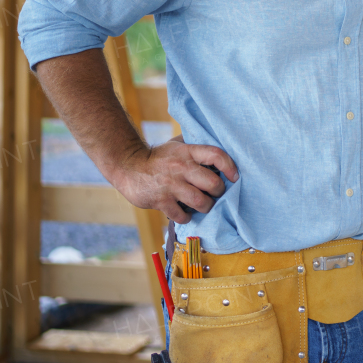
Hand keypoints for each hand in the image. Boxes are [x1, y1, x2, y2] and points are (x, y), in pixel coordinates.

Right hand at [110, 134, 238, 223]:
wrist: (128, 166)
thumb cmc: (158, 157)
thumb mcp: (176, 145)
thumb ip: (195, 146)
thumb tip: (218, 150)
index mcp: (188, 152)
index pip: (216, 155)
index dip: (230, 166)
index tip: (234, 177)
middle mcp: (181, 167)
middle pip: (212, 183)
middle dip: (219, 192)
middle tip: (216, 194)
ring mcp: (170, 185)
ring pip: (200, 201)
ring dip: (206, 206)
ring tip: (204, 205)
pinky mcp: (160, 200)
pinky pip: (181, 214)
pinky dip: (187, 217)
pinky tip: (186, 213)